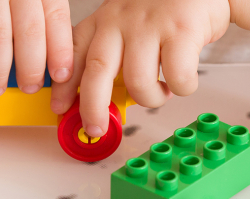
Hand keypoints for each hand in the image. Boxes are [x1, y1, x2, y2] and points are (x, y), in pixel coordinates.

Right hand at [0, 0, 72, 94]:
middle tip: (32, 86)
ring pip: (2, 34)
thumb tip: (55, 57)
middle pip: (30, 30)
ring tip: (1, 88)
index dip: (61, 49)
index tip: (62, 75)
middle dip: (32, 65)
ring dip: (2, 67)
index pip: (56, 17)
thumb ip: (43, 18)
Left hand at [51, 0, 229, 136]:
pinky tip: (183, 81)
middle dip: (93, 108)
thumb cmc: (169, 9)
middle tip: (97, 128)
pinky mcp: (182, 31)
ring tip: (162, 92)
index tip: (60, 107)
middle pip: (97, 72)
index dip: (64, 85)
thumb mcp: (131, 22)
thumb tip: (108, 91)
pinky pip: (176, 77)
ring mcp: (152, 25)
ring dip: (152, 99)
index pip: (75, 52)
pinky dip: (182, 88)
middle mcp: (123, 20)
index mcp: (107, 19)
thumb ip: (117, 50)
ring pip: (139, 82)